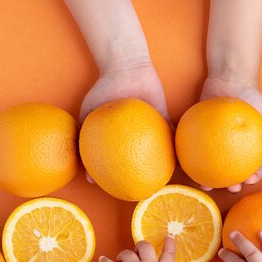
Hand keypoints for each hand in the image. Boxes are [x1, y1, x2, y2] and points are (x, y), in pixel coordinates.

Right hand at [81, 61, 171, 182]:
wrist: (125, 67)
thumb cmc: (105, 89)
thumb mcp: (89, 113)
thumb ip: (83, 138)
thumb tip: (84, 170)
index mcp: (119, 139)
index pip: (120, 164)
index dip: (121, 179)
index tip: (122, 193)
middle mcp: (137, 137)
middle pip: (144, 162)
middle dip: (148, 178)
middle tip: (149, 193)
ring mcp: (152, 129)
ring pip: (160, 153)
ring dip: (166, 167)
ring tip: (170, 184)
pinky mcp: (165, 118)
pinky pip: (171, 136)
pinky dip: (174, 147)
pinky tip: (178, 162)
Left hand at [200, 76, 261, 192]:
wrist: (230, 80)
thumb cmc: (251, 96)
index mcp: (250, 147)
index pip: (255, 165)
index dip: (254, 176)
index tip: (249, 181)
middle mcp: (233, 148)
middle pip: (232, 171)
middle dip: (232, 184)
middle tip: (231, 189)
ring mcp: (216, 144)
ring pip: (212, 167)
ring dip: (210, 180)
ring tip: (206, 186)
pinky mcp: (200, 137)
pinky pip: (196, 151)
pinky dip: (193, 161)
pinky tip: (190, 167)